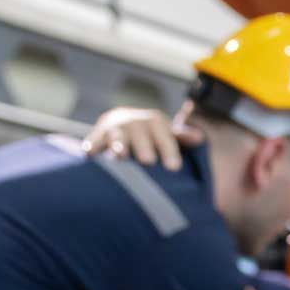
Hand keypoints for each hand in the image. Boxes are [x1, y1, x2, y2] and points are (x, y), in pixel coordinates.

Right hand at [83, 107, 198, 168]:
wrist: (123, 122)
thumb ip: (181, 138)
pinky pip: (94, 141)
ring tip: (120, 156)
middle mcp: (134, 123)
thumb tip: (199, 138)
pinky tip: (89, 154)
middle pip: (139, 133)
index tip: (174, 168)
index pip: (164, 134)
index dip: (168, 148)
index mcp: (155, 122)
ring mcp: (115, 129)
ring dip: (118, 145)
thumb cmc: (152, 136)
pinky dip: (91, 146)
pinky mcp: (97, 137)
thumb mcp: (167, 134)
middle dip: (143, 145)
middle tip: (148, 161)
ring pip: (117, 136)